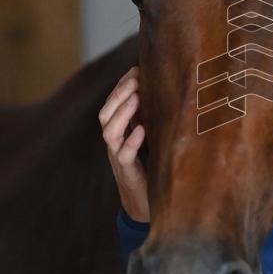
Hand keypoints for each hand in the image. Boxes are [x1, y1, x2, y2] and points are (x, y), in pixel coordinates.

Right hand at [99, 66, 149, 222]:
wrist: (147, 205)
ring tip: (136, 97)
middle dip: (119, 94)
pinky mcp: (128, 172)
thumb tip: (167, 92)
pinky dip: (132, 141)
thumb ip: (151, 120)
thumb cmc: (152, 167)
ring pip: (109, 132)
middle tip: (135, 78)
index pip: (112, 103)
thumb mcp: (152, 140)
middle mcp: (115, 142)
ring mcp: (118, 157)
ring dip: (122, 112)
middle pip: (105, 113)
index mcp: (119, 132)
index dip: (121, 86)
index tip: (136, 68)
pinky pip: (124, 155)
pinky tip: (142, 129)